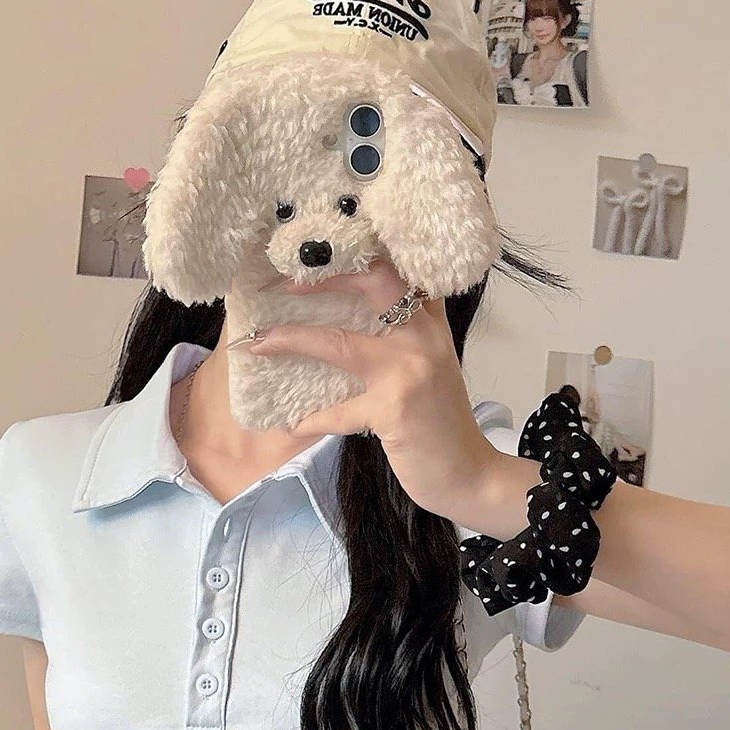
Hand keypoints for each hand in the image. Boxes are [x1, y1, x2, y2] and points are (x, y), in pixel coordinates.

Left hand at [234, 256, 496, 522]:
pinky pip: (338, 411)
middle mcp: (424, 337)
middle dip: (326, 276)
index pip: (400, 268)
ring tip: (259, 344)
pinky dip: (312, 419)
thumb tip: (352, 321)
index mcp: (431, 323)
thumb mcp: (432, 367)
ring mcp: (410, 371)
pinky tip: (294, 424)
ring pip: (339, 343)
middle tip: (287, 284)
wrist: (471, 475)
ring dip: (292, 340)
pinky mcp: (394, 410)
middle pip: (375, 281)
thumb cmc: (442, 424)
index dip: (360, 254)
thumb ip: (407, 337)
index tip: (320, 255)